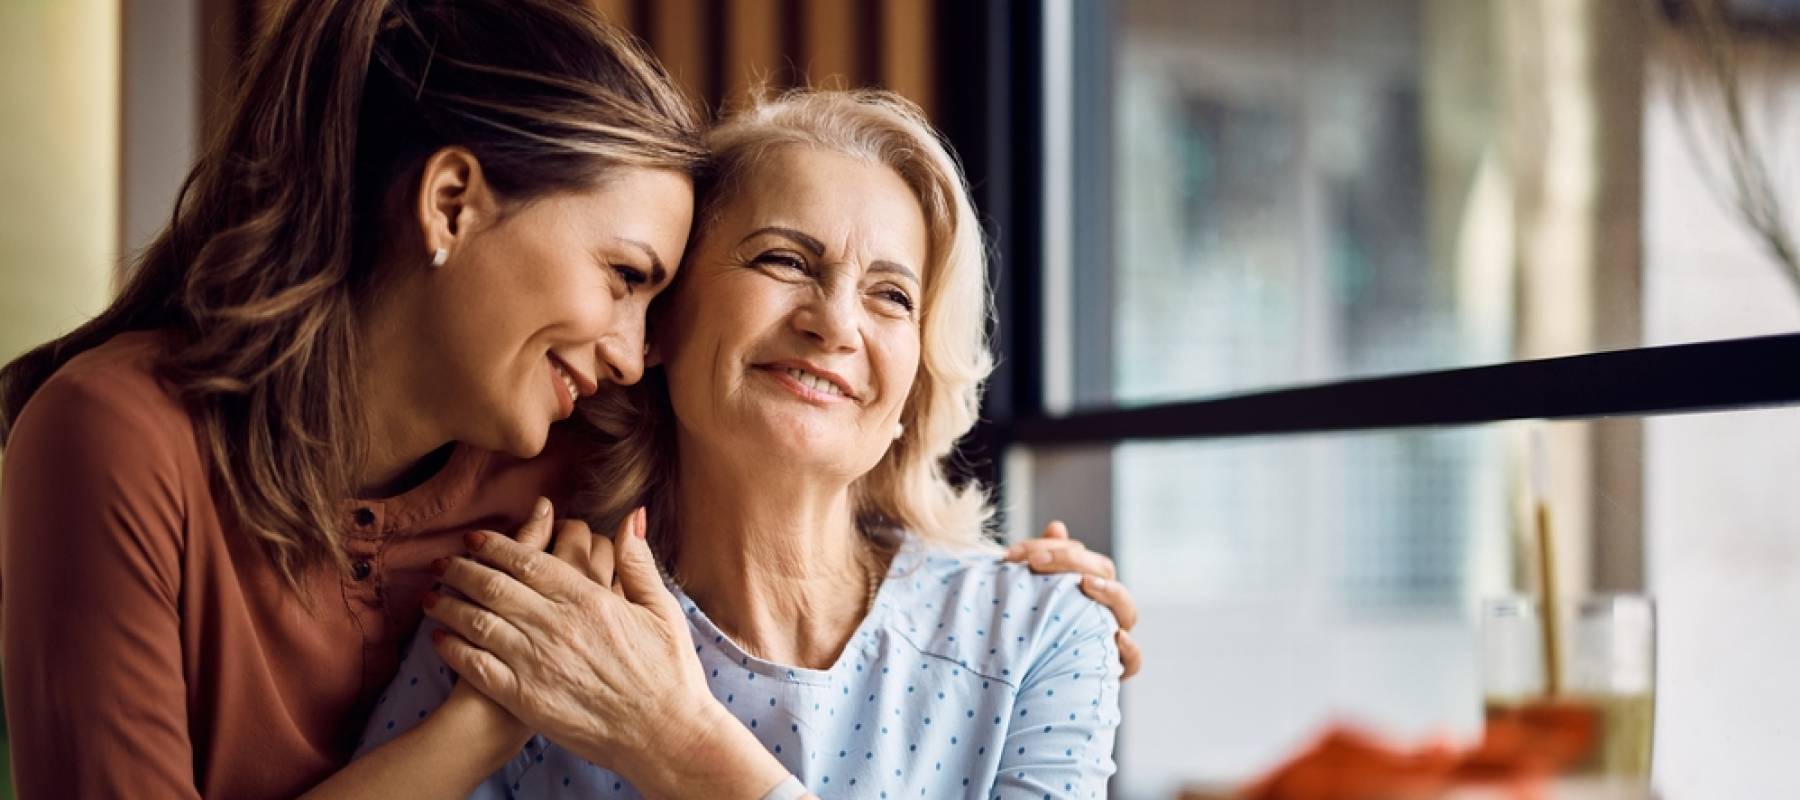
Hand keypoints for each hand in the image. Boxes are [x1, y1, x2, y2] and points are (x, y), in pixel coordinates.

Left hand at [424, 502, 783, 796]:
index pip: (528, 561)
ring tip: (431, 596)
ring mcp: (538, 663)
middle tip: (442, 561)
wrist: (664, 734)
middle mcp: (557, 626)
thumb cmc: (669, 672)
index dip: (495, 546)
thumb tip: (631, 516)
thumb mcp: (662, 609)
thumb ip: (638, 562)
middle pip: (493, 586)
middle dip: (461, 569)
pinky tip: (440, 640)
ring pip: (478, 622)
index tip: (474, 538)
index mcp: (588, 599)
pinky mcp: (526, 698)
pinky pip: (478, 667)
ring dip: (448, 605)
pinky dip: (453, 649)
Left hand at [1004, 520, 1142, 678]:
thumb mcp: (1033, 595)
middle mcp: (1104, 607)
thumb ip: (1044, 561)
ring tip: (1085, 584)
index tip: (1015, 553)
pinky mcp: (1113, 669)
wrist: (1029, 685)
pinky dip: (1129, 649)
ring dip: (1109, 593)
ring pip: (1127, 610)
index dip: (1052, 548)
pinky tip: (1114, 637)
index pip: (1081, 555)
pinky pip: (1133, 660)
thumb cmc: (1033, 632)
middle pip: (1104, 572)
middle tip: (1036, 562)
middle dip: (1070, 560)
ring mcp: (1112, 636)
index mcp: (1088, 585)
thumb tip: (1057, 527)